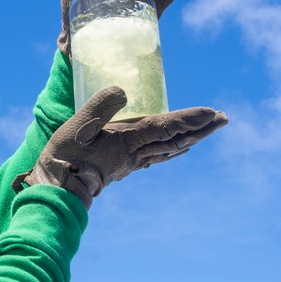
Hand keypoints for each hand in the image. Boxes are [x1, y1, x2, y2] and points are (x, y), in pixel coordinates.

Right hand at [13, 87, 227, 209]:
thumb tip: (123, 90)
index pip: (166, 127)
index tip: (212, 112)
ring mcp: (131, 163)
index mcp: (128, 141)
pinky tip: (179, 147)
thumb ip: (100, 106)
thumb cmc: (64, 158)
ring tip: (208, 129)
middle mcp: (135, 154)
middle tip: (224, 119)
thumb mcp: (78, 126)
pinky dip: (174, 150)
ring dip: (192, 138)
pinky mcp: (123, 167)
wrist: (56, 191)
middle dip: (201, 129)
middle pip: (176, 140)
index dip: (189, 118)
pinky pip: (157, 157)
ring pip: (170, 149)